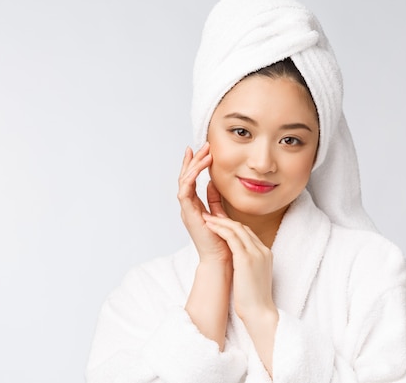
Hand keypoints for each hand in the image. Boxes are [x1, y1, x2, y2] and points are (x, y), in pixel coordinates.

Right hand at [178, 143, 230, 262]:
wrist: (221, 260)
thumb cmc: (222, 240)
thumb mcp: (219, 214)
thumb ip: (213, 199)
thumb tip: (211, 183)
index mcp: (194, 206)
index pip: (190, 181)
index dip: (194, 165)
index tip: (200, 150)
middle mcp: (187, 207)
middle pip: (185, 178)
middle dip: (192, 160)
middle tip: (200, 146)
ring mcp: (186, 211)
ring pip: (184, 182)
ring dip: (193, 165)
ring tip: (203, 153)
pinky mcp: (189, 214)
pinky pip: (185, 191)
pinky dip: (191, 178)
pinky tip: (199, 168)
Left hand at [202, 213, 276, 320]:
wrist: (260, 313)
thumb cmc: (255, 300)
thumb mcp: (254, 277)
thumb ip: (249, 265)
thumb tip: (238, 263)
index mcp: (265, 254)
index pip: (248, 233)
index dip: (233, 227)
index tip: (220, 224)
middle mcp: (262, 250)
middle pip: (243, 228)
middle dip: (225, 220)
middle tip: (210, 216)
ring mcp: (256, 253)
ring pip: (237, 229)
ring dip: (220, 222)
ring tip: (206, 218)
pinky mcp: (246, 259)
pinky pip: (231, 237)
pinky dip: (220, 229)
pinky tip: (210, 227)